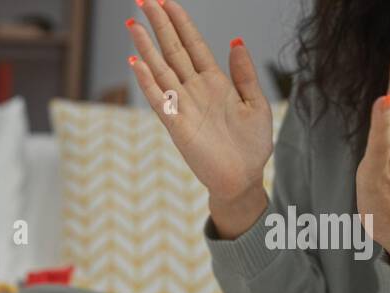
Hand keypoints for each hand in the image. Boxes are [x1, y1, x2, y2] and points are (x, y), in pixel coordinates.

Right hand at [126, 0, 273, 237]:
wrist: (242, 179)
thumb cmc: (250, 146)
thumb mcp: (256, 103)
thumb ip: (244, 73)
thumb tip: (236, 42)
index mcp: (214, 82)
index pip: (193, 44)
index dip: (180, 21)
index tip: (167, 0)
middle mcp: (194, 90)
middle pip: (172, 50)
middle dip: (159, 24)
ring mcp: (182, 106)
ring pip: (161, 69)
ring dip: (146, 46)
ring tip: (134, 24)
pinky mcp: (176, 125)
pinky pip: (158, 98)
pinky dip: (146, 81)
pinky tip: (136, 63)